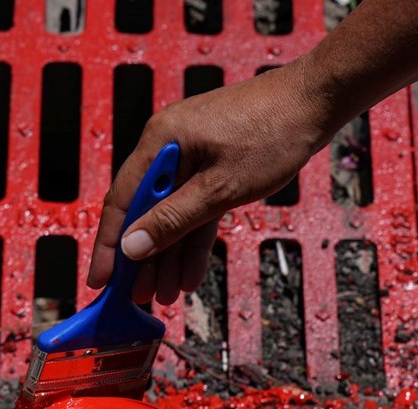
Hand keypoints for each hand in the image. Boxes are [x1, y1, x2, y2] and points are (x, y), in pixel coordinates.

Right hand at [88, 57, 334, 305]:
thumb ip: (173, 220)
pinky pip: (196, 206)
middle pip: (145, 211)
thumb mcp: (220, 188)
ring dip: (170, 255)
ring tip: (167, 294)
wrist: (316, 101)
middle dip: (143, 258)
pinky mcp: (214, 162)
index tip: (101, 281)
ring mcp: (192, 154)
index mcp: (161, 143)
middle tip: (139, 298)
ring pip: (172, 213)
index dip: (109, 246)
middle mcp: (169, 145)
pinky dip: (194, 237)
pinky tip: (190, 272)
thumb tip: (131, 247)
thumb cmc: (272, 134)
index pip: (122, 201)